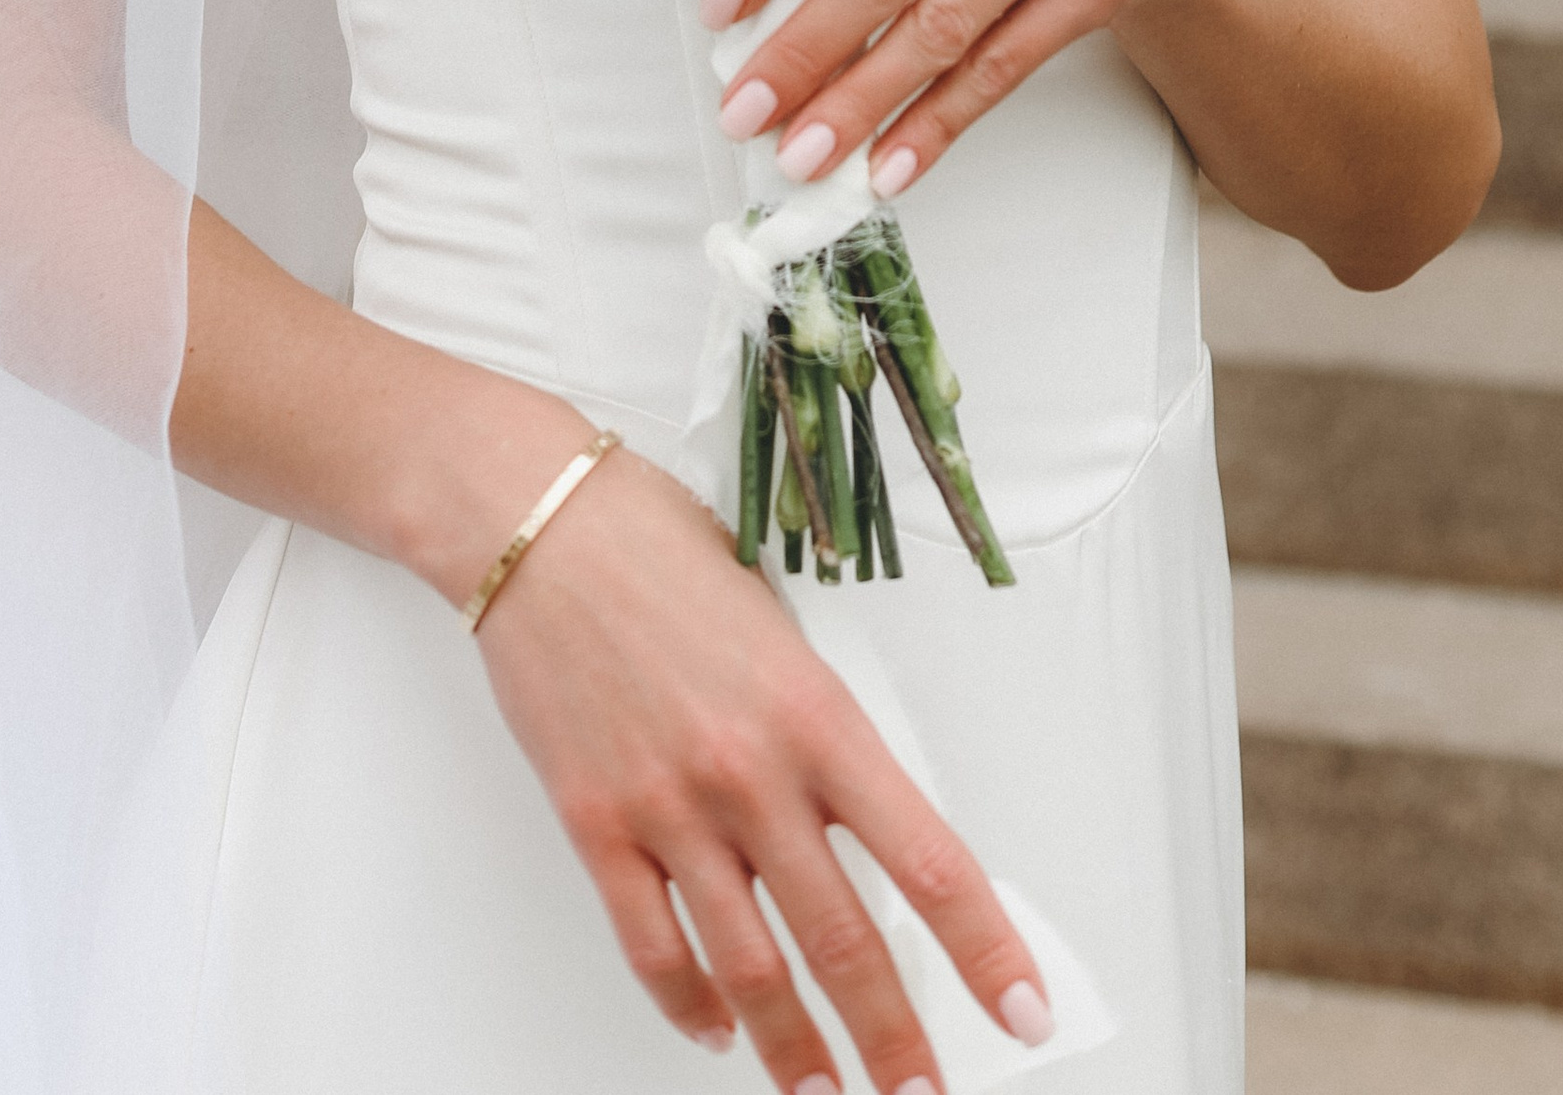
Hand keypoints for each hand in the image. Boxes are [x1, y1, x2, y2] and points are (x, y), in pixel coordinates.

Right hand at [473, 441, 1051, 1089]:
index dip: (986, 950)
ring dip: (796, 1054)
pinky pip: (652, 947)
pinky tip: (715, 1027)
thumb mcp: (782, 628)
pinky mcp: (595, 822)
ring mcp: (669, 805)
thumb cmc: (658, 551)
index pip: (929, 860)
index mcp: (817, 714)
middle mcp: (750, 772)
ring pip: (751, 971)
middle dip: (896, 1041)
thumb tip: (869, 826)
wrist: (538, 521)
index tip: (1024, 1008)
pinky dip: (688, 1003)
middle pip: (845, 943)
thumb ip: (823, 730)